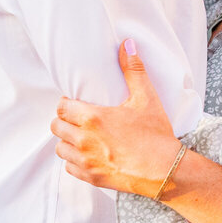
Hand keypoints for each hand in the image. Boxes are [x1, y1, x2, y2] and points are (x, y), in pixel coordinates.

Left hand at [52, 40, 179, 198]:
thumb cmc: (156, 136)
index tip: (76, 103)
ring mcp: (86, 161)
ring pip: (60, 148)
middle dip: (64, 120)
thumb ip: (133, 70)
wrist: (165, 171)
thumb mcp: (147, 99)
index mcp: (93, 118)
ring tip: (81, 136)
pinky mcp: (91, 178)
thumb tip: (127, 44)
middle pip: (56, 127)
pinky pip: (70, 168)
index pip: (61, 108)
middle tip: (78, 118)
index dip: (67, 104)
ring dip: (67, 141)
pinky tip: (88, 155)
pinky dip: (75, 161)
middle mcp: (84, 141)